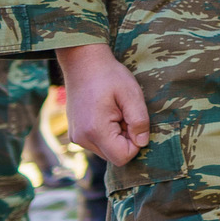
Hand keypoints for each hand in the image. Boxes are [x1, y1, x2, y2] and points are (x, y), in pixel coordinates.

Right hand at [57, 42, 148, 164]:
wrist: (83, 63)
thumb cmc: (109, 76)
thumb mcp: (131, 94)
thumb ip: (139, 120)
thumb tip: (142, 142)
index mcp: (95, 131)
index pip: (122, 157)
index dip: (136, 142)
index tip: (134, 120)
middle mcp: (82, 140)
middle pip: (114, 156)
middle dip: (126, 139)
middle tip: (125, 114)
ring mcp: (77, 138)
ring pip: (107, 150)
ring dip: (117, 136)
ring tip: (115, 111)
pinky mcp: (76, 134)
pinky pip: (98, 143)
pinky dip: (107, 133)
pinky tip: (107, 113)